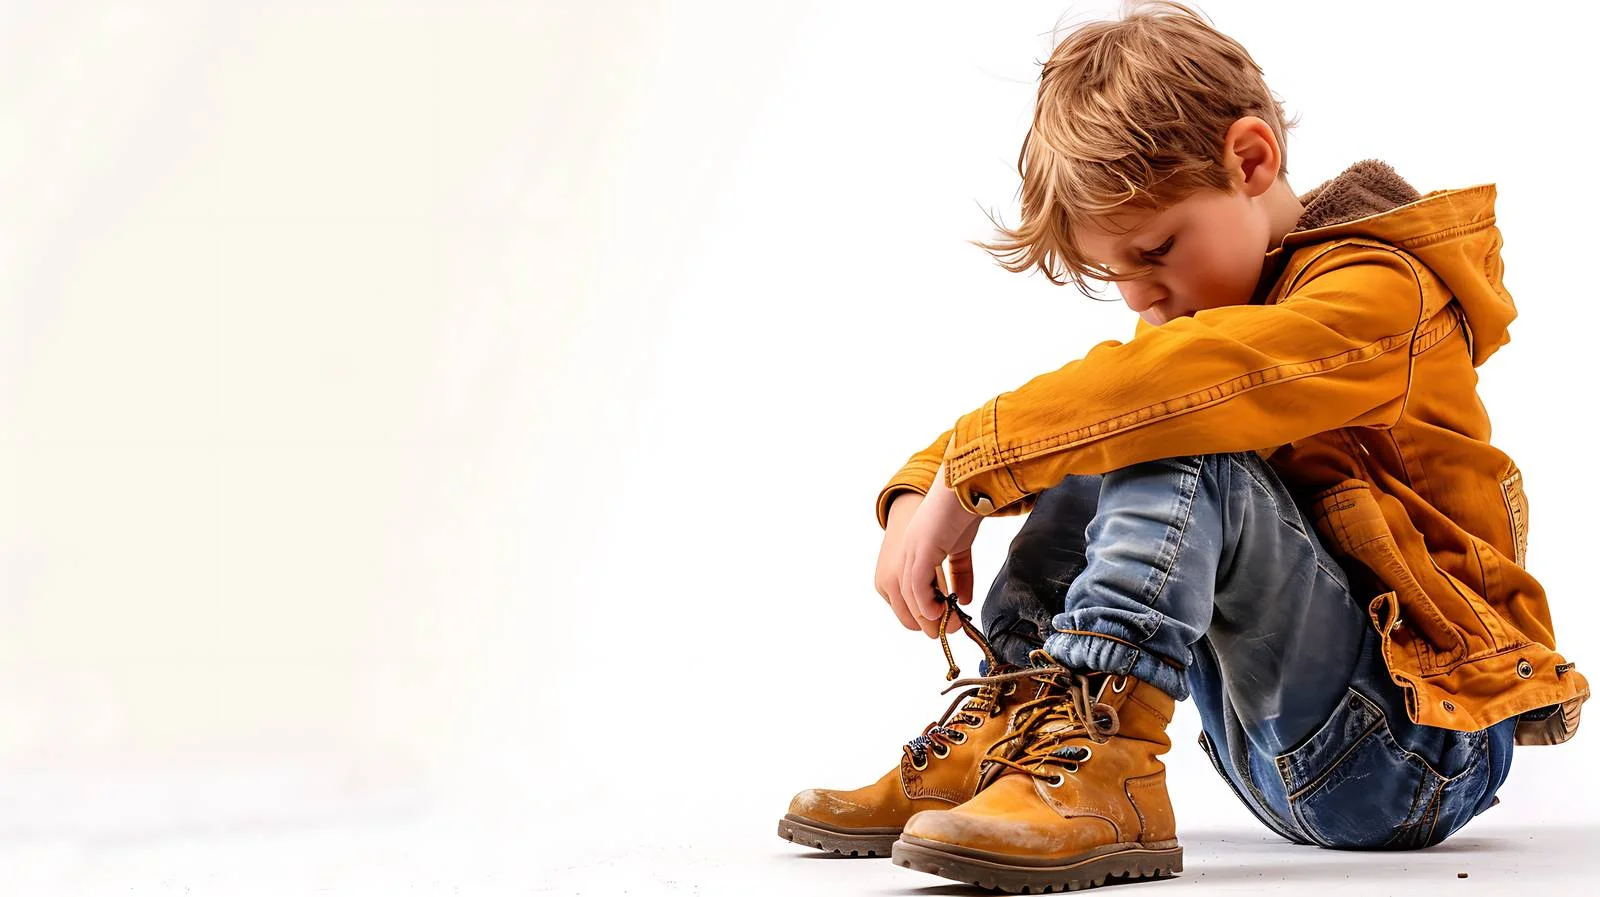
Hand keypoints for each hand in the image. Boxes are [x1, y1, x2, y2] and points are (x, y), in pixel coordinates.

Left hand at [877, 462, 982, 637]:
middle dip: (927, 619)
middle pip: (905, 600)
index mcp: (909, 553)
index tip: (945, 622)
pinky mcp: (921, 548)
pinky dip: (926, 602)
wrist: (966, 483)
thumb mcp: (958, 547)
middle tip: (950, 629)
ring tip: (951, 625)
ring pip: (910, 596)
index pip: (907, 594)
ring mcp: (909, 551)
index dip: (925, 612)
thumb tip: (964, 600)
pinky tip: (939, 611)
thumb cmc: (962, 510)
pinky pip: (916, 584)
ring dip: (932, 616)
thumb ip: (958, 572)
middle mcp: (903, 553)